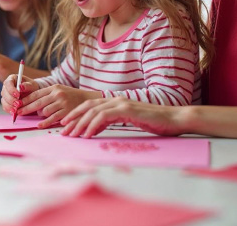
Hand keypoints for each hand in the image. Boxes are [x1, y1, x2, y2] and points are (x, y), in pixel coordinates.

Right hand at [0, 74, 37, 113]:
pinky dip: (9, 110)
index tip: (18, 95)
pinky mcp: (6, 103)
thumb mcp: (32, 85)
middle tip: (18, 104)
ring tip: (16, 110)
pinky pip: (5, 107)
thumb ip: (27, 85)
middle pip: (4, 93)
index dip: (11, 89)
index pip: (8, 83)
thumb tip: (21, 86)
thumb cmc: (32, 88)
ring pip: (4, 101)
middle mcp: (6, 87)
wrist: (32, 94)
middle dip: (11, 99)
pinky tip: (14, 112)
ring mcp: (5, 95)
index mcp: (12, 79)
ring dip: (9, 106)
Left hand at [17, 84, 100, 128]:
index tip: (17, 104)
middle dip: (25, 108)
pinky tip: (39, 125)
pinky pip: (52, 118)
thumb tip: (31, 102)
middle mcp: (57, 94)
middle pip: (37, 102)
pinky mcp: (66, 112)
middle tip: (18, 112)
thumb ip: (46, 95)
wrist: (87, 99)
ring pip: (44, 111)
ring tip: (38, 117)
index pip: (36, 94)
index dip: (25, 100)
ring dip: (39, 115)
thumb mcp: (59, 90)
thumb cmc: (70, 96)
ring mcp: (62, 103)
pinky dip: (45, 122)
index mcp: (53, 88)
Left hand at [60, 97, 185, 137]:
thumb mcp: (127, 121)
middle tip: (63, 132)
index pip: (89, 106)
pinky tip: (87, 134)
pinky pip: (105, 116)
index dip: (75, 115)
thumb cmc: (153, 121)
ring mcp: (121, 103)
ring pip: (93, 111)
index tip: (65, 126)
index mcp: (114, 101)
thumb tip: (95, 129)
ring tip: (72, 135)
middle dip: (73, 119)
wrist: (173, 119)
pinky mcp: (127, 109)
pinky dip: (94, 125)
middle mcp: (115, 100)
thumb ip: (111, 122)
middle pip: (87, 107)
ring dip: (80, 124)